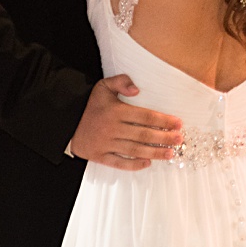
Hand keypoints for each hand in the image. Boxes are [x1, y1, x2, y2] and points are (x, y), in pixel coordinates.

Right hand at [69, 75, 183, 170]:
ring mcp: (105, 144)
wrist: (66, 121)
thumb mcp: (103, 86)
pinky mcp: (99, 156)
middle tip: (180, 140)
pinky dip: (134, 165)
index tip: (178, 123)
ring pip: (134, 150)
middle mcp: (112, 128)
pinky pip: (118, 163)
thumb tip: (137, 89)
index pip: (145, 116)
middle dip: (164, 138)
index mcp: (116, 111)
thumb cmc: (90, 104)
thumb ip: (121, 81)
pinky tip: (147, 163)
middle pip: (143, 135)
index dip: (163, 120)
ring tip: (170, 154)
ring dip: (154, 152)